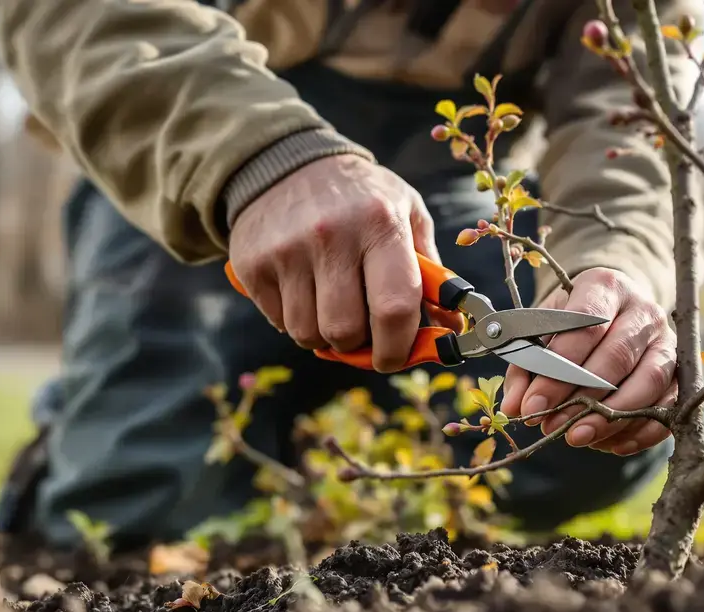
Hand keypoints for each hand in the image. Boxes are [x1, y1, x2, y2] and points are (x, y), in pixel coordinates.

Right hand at [227, 155, 459, 371]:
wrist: (287, 162)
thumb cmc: (362, 198)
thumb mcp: (406, 214)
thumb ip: (431, 274)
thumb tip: (450, 330)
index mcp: (380, 224)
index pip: (394, 308)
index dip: (398, 347)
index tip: (395, 356)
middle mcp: (332, 236)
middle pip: (345, 331)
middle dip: (358, 345)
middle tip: (362, 330)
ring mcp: (287, 251)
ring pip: (308, 334)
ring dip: (324, 336)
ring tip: (331, 306)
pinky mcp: (253, 264)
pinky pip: (279, 322)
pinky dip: (295, 320)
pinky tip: (303, 291)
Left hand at [498, 268, 676, 455]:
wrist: (618, 310)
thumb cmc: (574, 322)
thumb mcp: (543, 332)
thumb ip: (525, 366)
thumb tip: (516, 407)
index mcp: (605, 288)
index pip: (585, 326)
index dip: (558, 368)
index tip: (533, 406)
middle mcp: (643, 310)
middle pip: (617, 356)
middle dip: (582, 398)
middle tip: (552, 426)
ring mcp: (667, 340)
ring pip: (649, 381)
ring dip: (612, 416)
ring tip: (579, 437)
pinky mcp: (681, 371)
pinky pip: (669, 404)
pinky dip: (642, 429)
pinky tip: (612, 444)